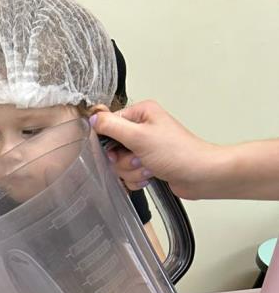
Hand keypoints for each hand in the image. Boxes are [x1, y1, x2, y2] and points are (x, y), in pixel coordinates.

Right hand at [91, 102, 220, 198]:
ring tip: (149, 167)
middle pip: (113, 147)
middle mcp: (143, 128)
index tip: (118, 149)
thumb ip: (112, 127)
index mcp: (142, 113)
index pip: (109, 124)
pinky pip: (129, 175)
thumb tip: (94, 119)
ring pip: (120, 164)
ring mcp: (145, 148)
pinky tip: (151, 176)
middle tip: (139, 158)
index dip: (109, 141)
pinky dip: (137, 179)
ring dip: (132, 171)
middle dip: (123, 160)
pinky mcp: (148, 164)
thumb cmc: (178, 153)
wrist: (199, 175)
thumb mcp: (139, 136)